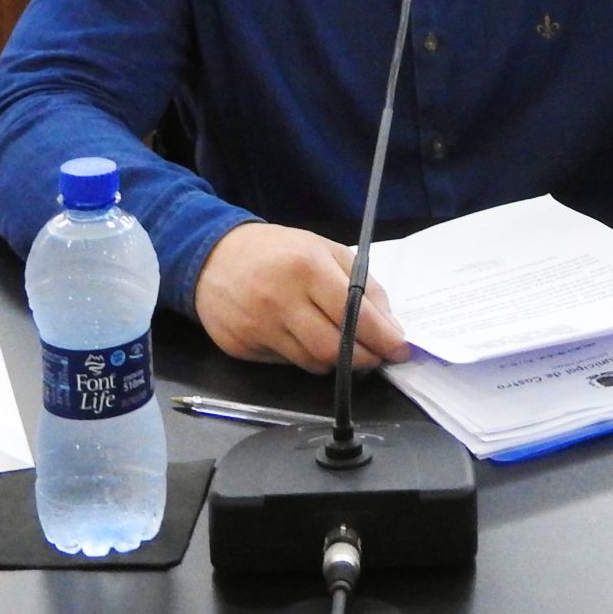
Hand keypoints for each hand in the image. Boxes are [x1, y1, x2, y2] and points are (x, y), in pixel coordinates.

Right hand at [194, 222, 409, 372]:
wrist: (212, 256)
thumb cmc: (278, 251)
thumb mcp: (324, 250)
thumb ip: (362, 284)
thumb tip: (389, 327)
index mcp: (307, 267)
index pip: (355, 315)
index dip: (383, 339)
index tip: (400, 350)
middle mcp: (280, 299)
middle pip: (334, 349)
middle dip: (364, 358)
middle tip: (376, 356)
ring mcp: (258, 327)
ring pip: (311, 363)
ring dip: (334, 360)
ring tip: (339, 344)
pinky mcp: (241, 347)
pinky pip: (286, 363)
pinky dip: (302, 357)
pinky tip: (300, 337)